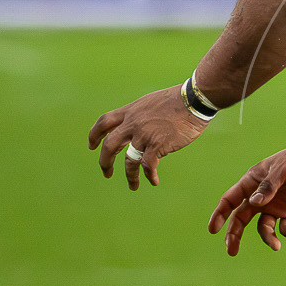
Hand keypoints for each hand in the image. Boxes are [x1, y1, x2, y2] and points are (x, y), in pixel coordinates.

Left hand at [89, 86, 206, 189]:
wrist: (193, 100)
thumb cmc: (178, 99)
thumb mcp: (151, 102)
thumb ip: (141, 114)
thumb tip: (140, 125)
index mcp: (130, 111)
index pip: (104, 123)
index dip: (94, 135)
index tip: (92, 146)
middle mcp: (133, 124)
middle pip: (110, 146)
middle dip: (105, 162)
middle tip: (106, 172)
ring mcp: (144, 135)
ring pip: (129, 161)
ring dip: (130, 176)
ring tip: (133, 186)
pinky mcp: (158, 145)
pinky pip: (148, 166)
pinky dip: (150, 176)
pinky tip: (154, 181)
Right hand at [208, 138, 285, 254]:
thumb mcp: (283, 170)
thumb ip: (269, 186)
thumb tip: (254, 203)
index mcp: (252, 183)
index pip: (230, 200)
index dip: (220, 214)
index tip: (213, 230)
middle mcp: (260, 197)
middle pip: (240, 218)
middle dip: (234, 235)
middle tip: (231, 251)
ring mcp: (274, 206)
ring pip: (263, 228)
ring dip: (267, 238)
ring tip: (275, 245)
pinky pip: (283, 228)